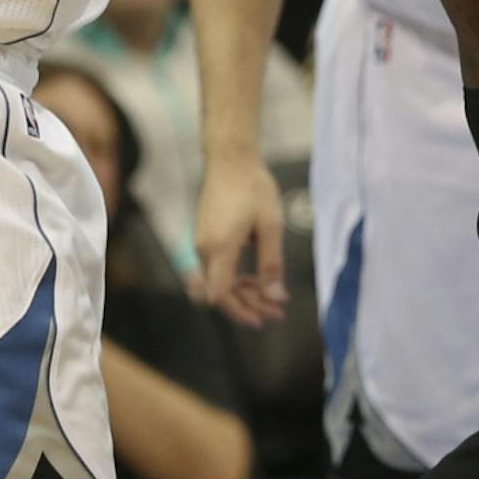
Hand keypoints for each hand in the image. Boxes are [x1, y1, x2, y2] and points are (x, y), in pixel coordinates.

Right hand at [195, 150, 287, 327]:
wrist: (230, 159)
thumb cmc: (254, 188)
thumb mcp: (271, 225)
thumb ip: (271, 263)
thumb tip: (275, 297)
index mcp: (219, 248)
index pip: (220, 295)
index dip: (240, 311)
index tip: (263, 318)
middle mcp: (204, 250)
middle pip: (220, 292)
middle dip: (248, 305)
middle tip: (277, 312)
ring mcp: (202, 244)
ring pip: (220, 281)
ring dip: (244, 293)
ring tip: (272, 298)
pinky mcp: (206, 238)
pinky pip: (218, 268)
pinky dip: (236, 278)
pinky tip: (257, 279)